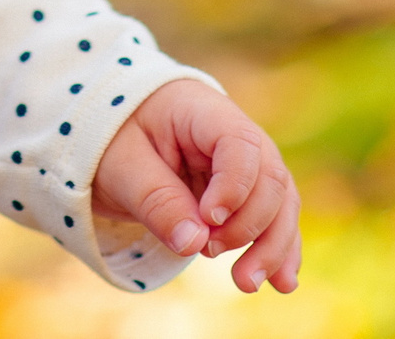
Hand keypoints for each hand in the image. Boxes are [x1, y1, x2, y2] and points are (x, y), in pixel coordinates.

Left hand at [92, 79, 301, 292]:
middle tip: (210, 253)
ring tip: (247, 283)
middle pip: (269, 177)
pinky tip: (282, 282)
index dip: (233, 186)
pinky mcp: (247, 190)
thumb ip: (157, 200)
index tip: (209, 220)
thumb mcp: (121, 165)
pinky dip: (279, 249)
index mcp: (201, 111)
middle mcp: (235, 132)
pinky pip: (274, 217)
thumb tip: (195, 244)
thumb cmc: (114, 140)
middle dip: (252, 225)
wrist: (112, 136)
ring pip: (280, 201)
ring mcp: (247, 162)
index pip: (240, 144)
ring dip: (272, 245)